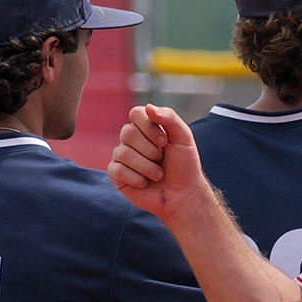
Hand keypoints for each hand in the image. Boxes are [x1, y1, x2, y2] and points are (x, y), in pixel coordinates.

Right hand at [110, 104, 214, 230]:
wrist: (183, 194)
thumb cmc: (185, 165)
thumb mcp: (184, 137)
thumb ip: (169, 118)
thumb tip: (148, 107)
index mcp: (146, 126)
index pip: (136, 113)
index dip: (149, 128)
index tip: (165, 142)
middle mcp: (131, 138)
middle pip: (127, 133)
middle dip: (150, 150)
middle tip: (162, 159)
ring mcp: (122, 156)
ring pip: (123, 153)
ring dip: (147, 167)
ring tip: (158, 174)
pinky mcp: (117, 174)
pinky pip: (117, 170)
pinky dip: (136, 179)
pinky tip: (145, 183)